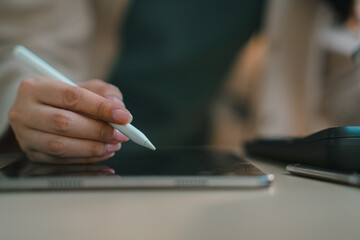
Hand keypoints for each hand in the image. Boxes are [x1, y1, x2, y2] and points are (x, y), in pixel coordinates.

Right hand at [8, 78, 131, 163]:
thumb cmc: (67, 97)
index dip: (100, 108)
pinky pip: (61, 160)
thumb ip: (104, 93)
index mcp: (35, 87)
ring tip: (114, 144)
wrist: (43, 108)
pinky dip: (86, 158)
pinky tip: (103, 152)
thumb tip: (119, 108)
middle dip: (98, 131)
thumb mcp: (85, 86)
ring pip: (59, 146)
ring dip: (92, 148)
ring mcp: (25, 135)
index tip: (124, 116)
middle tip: (121, 134)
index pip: (72, 97)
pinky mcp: (32, 153)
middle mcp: (24, 111)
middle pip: (63, 123)